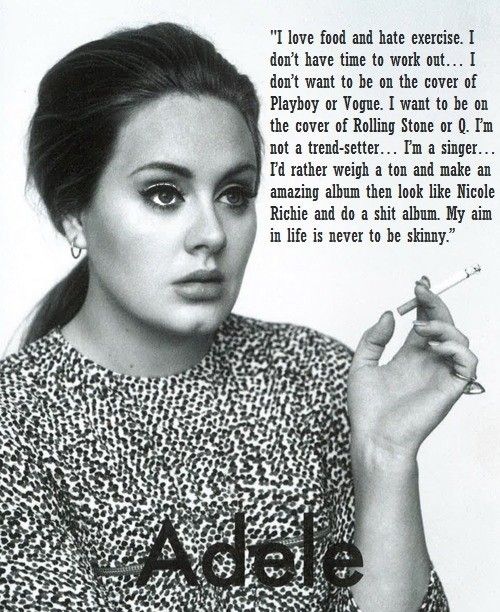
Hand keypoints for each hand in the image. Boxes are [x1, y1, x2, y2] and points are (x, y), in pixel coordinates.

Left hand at [347, 277, 478, 461]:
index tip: (418, 284)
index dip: (425, 301)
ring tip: (419, 329)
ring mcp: (440, 374)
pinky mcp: (450, 389)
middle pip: (444, 325)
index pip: (425, 321)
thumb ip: (374, 338)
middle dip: (435, 303)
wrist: (373, 438)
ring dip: (443, 326)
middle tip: (420, 290)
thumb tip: (390, 314)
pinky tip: (433, 346)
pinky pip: (468, 363)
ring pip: (460, 340)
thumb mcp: (362, 365)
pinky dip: (457, 348)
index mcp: (409, 356)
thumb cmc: (367, 409)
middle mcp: (428, 362)